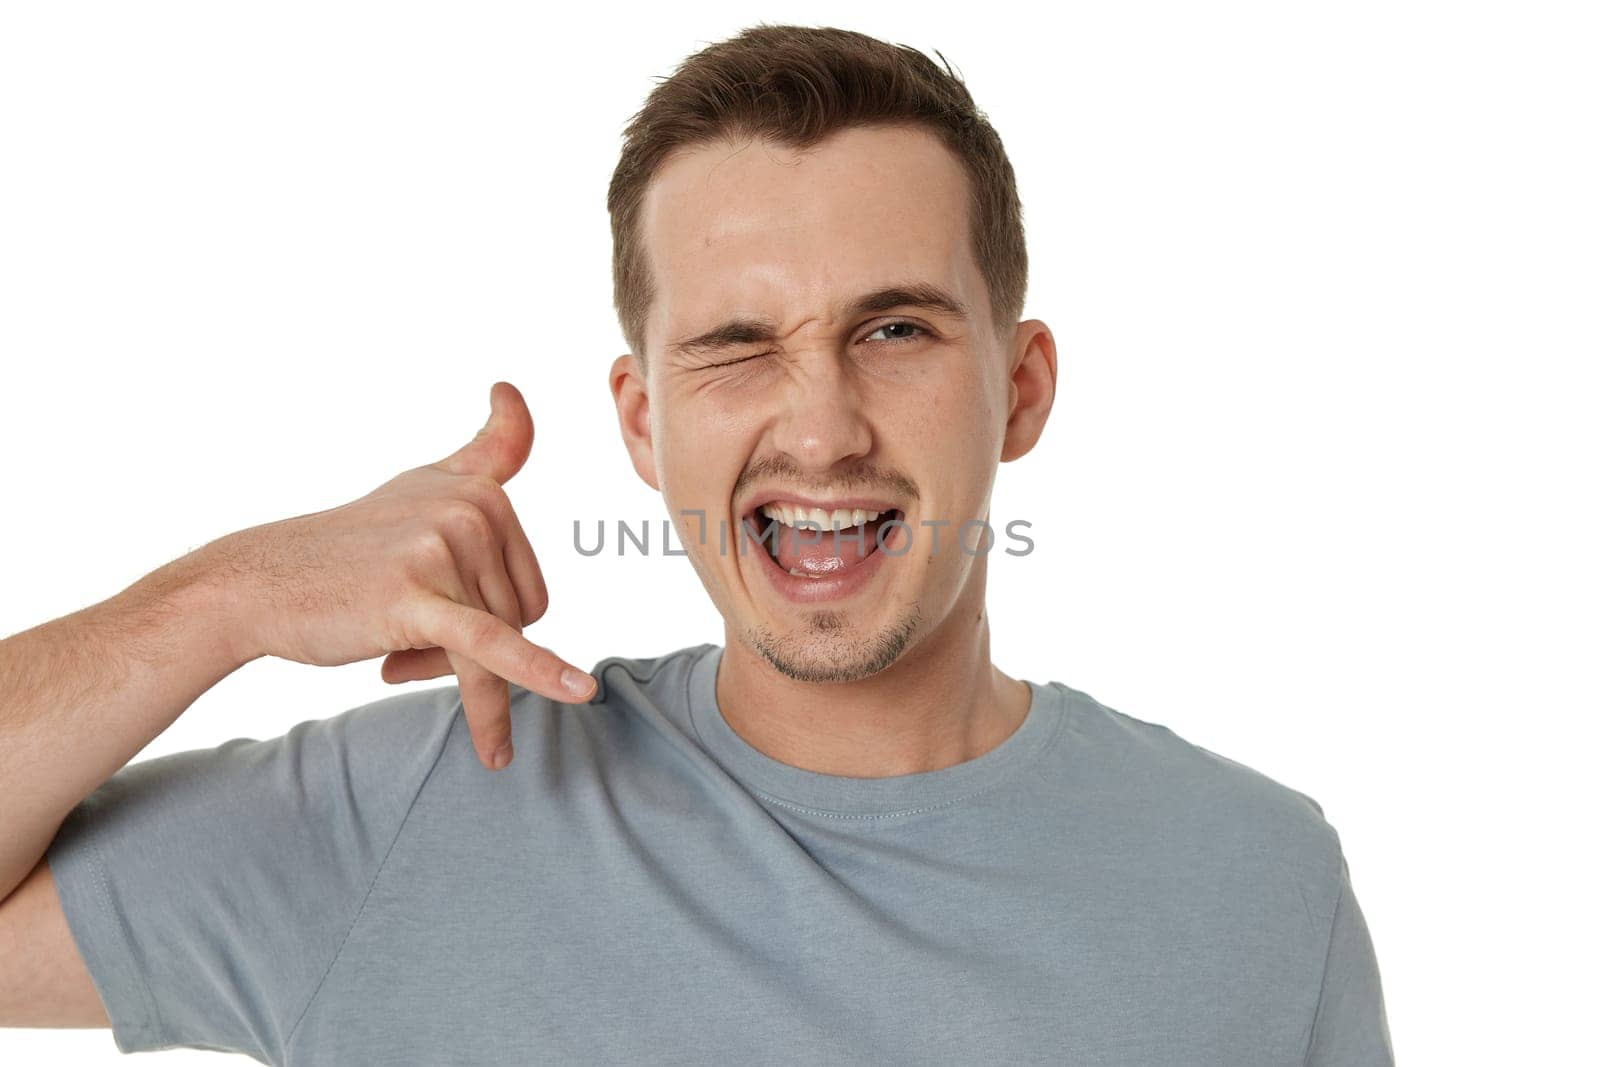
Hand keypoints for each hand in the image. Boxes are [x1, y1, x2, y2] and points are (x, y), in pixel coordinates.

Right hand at [210, 381, 592, 771]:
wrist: (259, 583)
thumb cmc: (350, 546)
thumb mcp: (423, 485)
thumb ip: (483, 450)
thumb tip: (511, 389)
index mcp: (483, 492)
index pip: (524, 584)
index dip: (488, 611)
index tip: (452, 600)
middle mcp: (473, 510)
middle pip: (516, 620)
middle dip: (465, 645)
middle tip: (401, 630)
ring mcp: (447, 549)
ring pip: (496, 646)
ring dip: (442, 668)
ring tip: (390, 651)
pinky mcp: (420, 596)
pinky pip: (491, 645)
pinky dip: (536, 674)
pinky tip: (579, 692)